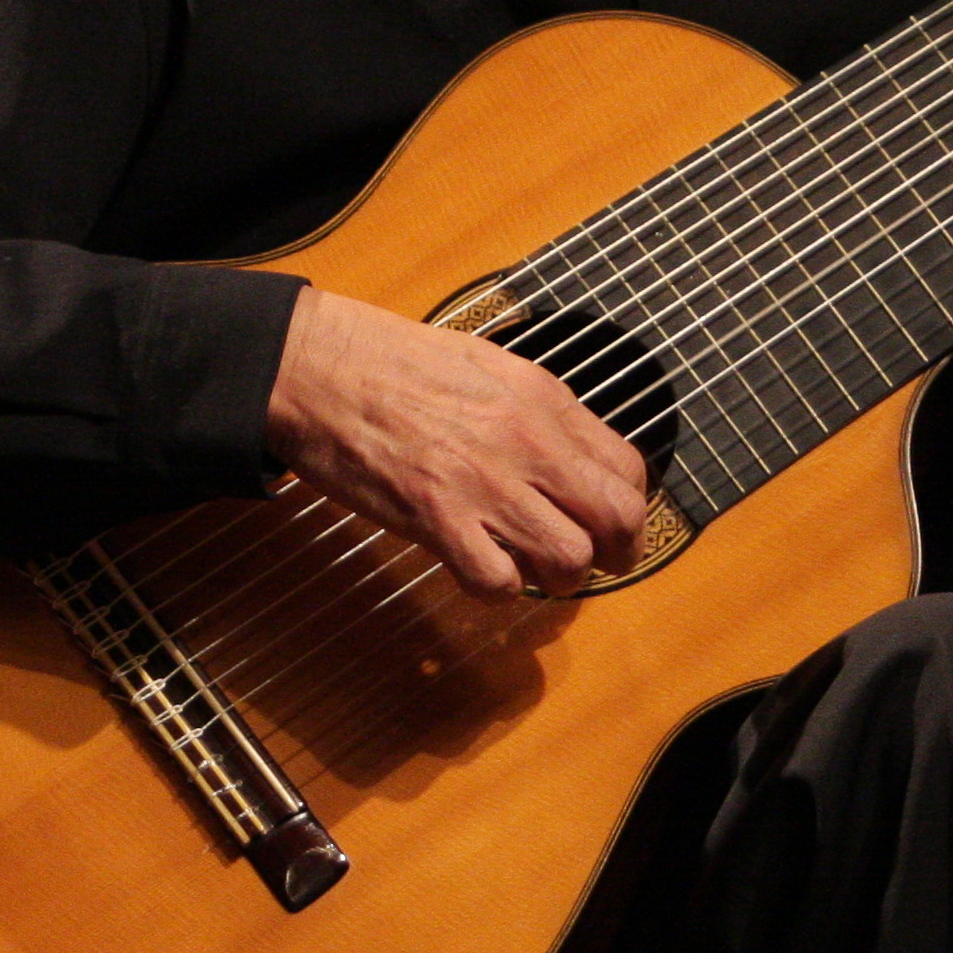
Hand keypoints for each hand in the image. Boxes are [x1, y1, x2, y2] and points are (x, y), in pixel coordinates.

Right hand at [263, 287, 649, 600]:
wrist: (323, 367)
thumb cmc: (396, 363)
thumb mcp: (491, 368)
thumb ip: (539, 414)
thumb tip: (573, 459)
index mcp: (545, 401)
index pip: (629, 471)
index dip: (628, 509)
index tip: (607, 523)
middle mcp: (528, 442)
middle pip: (619, 520)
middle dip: (615, 554)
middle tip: (590, 561)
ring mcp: (485, 483)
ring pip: (569, 560)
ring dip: (556, 578)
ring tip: (528, 567)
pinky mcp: (437, 518)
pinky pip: (497, 582)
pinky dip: (495, 589)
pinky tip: (476, 566)